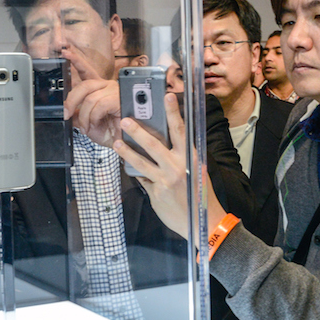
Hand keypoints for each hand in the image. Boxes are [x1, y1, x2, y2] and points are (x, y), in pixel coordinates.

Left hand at [62, 46, 121, 146]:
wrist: (127, 143)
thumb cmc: (113, 133)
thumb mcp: (90, 124)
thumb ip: (79, 116)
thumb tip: (69, 112)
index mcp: (100, 90)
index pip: (87, 72)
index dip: (76, 61)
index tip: (65, 52)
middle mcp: (108, 87)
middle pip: (85, 85)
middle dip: (71, 100)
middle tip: (66, 114)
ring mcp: (115, 91)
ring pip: (90, 98)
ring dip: (84, 116)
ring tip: (87, 127)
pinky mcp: (121, 99)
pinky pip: (100, 105)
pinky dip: (94, 117)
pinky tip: (96, 124)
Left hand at [113, 93, 197, 237]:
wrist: (203, 222)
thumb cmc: (199, 195)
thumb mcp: (196, 171)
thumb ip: (181, 157)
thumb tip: (164, 142)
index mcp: (191, 157)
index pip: (181, 131)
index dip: (173, 113)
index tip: (167, 97)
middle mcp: (179, 167)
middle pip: (154, 144)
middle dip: (138, 131)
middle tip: (125, 120)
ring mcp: (166, 180)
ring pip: (141, 162)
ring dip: (127, 151)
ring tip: (116, 142)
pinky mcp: (157, 193)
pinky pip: (142, 178)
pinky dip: (134, 171)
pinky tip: (126, 164)